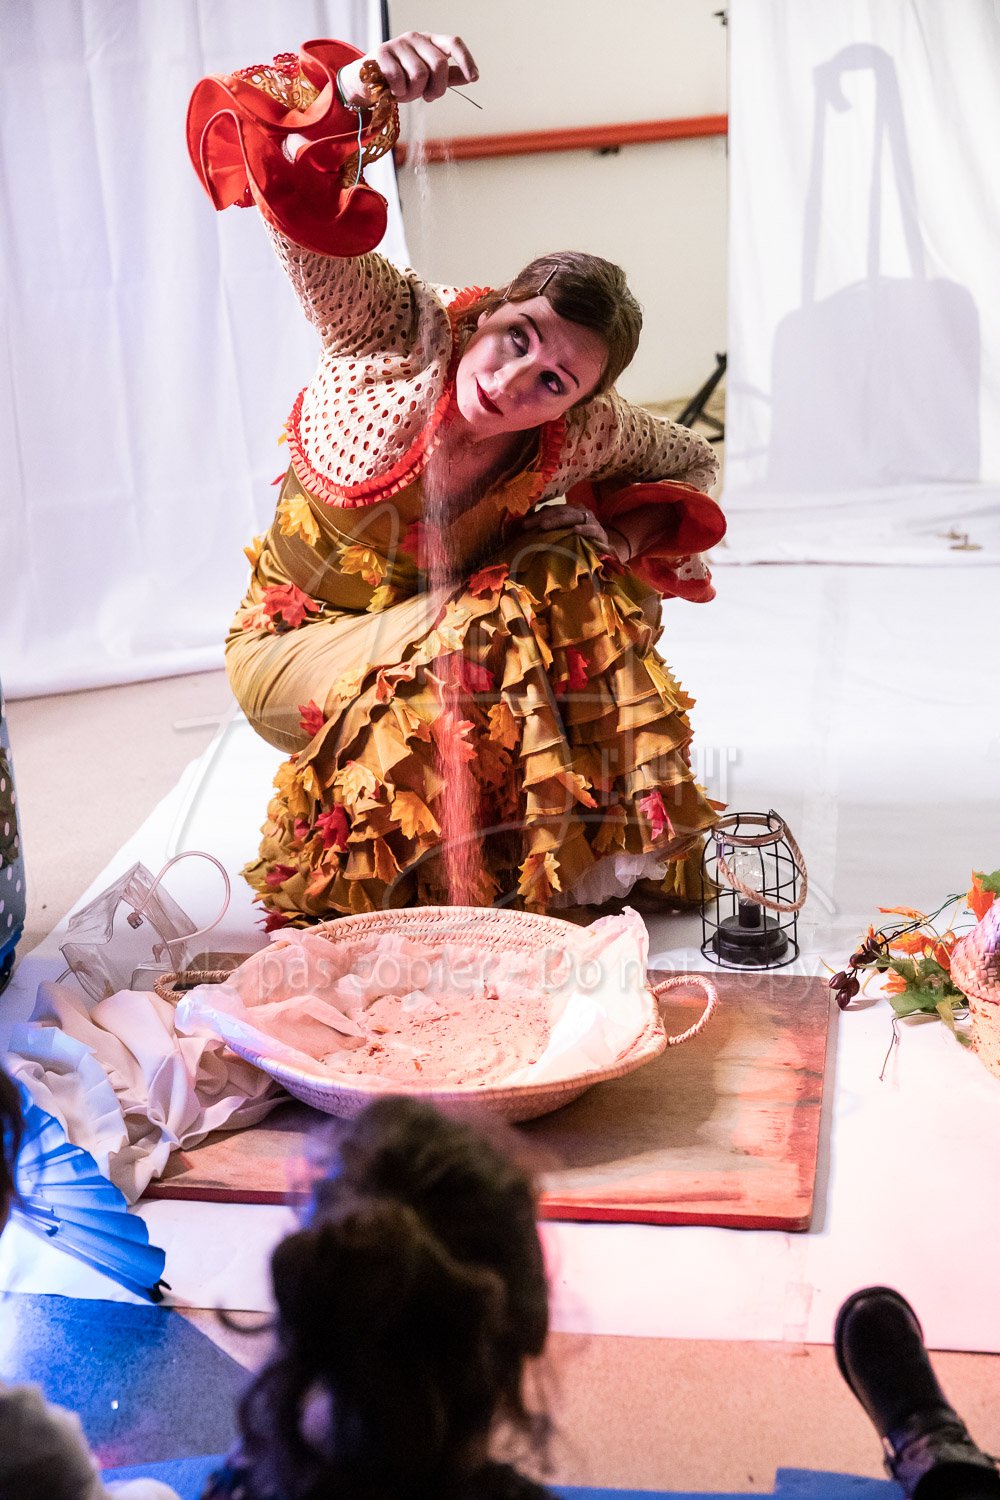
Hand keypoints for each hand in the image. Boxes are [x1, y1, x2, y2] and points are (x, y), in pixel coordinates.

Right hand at [338, 31, 477, 107]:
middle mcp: (416, 38)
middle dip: (437, 88)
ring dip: (414, 93)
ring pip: (420, 74)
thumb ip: (447, 78)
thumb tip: (471, 76)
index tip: (474, 78)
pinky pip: (399, 78)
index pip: (453, 43)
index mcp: (430, 42)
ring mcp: (398, 44)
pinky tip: (393, 92)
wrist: (367, 83)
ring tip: (405, 94)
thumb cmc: (401, 80)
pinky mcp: (382, 53)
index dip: (466, 60)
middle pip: (439, 64)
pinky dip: (399, 92)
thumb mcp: (427, 80)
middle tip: (427, 97)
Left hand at [520, 504, 626, 558]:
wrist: (604, 550)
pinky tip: (575, 531)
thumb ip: (549, 528)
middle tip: (528, 525)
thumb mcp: (563, 534)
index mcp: (570, 510)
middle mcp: (580, 511)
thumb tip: (526, 526)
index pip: (552, 509)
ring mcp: (591, 521)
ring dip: (558, 521)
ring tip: (544, 526)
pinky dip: (584, 530)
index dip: (537, 515)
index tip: (523, 524)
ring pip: (573, 517)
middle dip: (543, 517)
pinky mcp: (600, 533)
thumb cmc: (580, 541)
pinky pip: (592, 530)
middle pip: (560, 511)